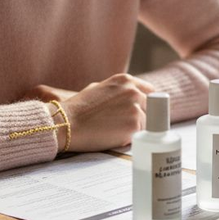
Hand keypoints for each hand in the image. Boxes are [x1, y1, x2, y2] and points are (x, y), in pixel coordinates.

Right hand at [26, 74, 155, 151]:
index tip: (142, 112)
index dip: (146, 104)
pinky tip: (112, 137)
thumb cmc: (79, 109)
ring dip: (134, 129)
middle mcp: (134, 91)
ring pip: (146, 123)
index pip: (150, 92)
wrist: (67, 123)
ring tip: (112, 131)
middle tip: (122, 125)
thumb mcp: (99, 88)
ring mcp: (136, 107)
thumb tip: (131, 96)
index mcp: (126, 80)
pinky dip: (129, 139)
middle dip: (141, 117)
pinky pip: (139, 135)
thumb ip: (118, 90)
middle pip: (151, 108)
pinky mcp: (135, 124)